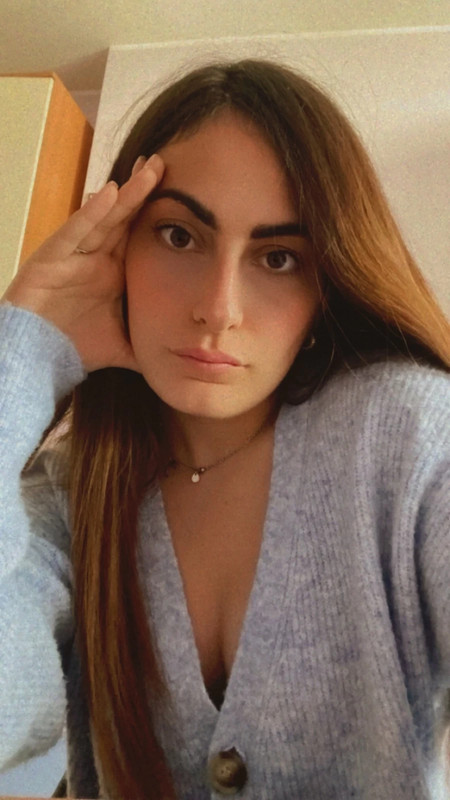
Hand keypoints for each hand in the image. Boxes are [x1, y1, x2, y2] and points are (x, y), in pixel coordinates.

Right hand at [1, 154, 164, 371]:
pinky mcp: (52, 258)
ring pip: (103, 218)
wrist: (37, 360)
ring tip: (146, 169)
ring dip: (125, 194)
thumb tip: (185, 360)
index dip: (155, 213)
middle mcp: (95, 258)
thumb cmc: (75, 348)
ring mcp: (74, 255)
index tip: (182, 190)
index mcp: (113, 272)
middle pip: (123, 218)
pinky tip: (108, 192)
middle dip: (142, 190)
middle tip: (164, 162)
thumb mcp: (124, 346)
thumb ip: (151, 346)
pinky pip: (75, 231)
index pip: (138, 235)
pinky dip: (91, 212)